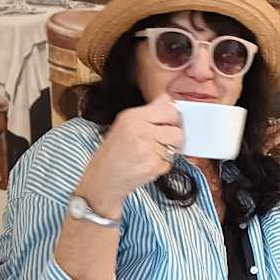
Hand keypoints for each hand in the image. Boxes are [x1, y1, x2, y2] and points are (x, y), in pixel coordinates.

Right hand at [77, 94, 183, 216]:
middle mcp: (140, 130)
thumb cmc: (114, 152)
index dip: (173, 118)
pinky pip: (170, 162)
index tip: (169, 124)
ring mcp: (147, 149)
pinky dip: (162, 165)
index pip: (170, 109)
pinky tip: (147, 164)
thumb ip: (149, 112)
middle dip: (173, 138)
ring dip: (168, 152)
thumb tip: (169, 100)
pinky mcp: (153, 166)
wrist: (102, 179)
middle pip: (177, 130)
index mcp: (132, 116)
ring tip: (151, 154)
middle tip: (160, 142)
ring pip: (176, 147)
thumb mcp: (125, 124)